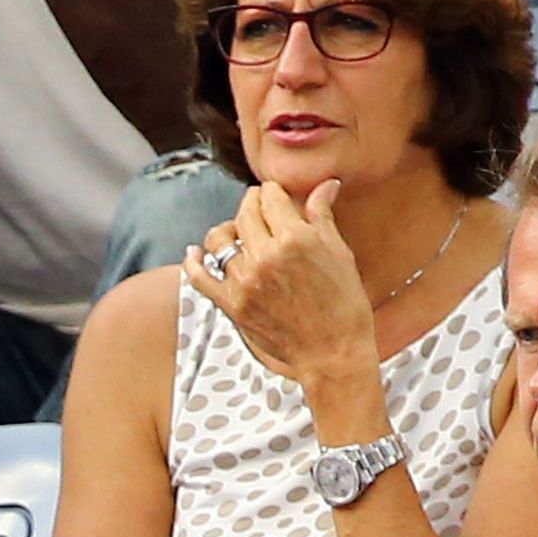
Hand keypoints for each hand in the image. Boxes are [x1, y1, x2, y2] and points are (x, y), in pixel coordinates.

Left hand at [184, 180, 378, 386]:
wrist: (333, 353)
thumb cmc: (344, 304)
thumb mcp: (339, 253)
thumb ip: (323, 215)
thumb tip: (327, 183)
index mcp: (296, 238)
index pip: (270, 196)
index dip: (272, 192)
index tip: (274, 195)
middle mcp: (266, 256)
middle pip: (245, 213)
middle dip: (251, 205)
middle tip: (258, 208)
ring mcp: (245, 281)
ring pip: (220, 239)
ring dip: (228, 230)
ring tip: (237, 234)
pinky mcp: (232, 304)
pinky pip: (199, 276)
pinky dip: (193, 261)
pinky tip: (195, 252)